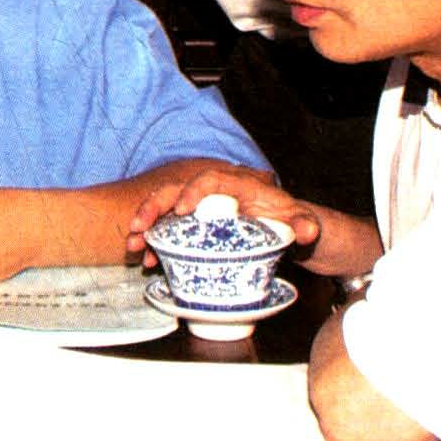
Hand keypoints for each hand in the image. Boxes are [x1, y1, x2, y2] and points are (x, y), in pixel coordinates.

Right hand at [125, 165, 314, 265]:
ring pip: (165, 210)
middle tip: (139, 227)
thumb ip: (305, 224)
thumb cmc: (290, 221)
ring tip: (134, 245)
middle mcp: (212, 194)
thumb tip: (307, 230)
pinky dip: (155, 244)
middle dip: (154, 207)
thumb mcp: (302, 222)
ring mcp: (200, 210)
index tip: (182, 210)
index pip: (210, 180)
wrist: (284, 231)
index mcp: (236, 186)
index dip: (193, 191)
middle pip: (176, 190)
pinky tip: (148, 261)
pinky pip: (168, 230)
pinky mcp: (194, 227)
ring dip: (146, 226)